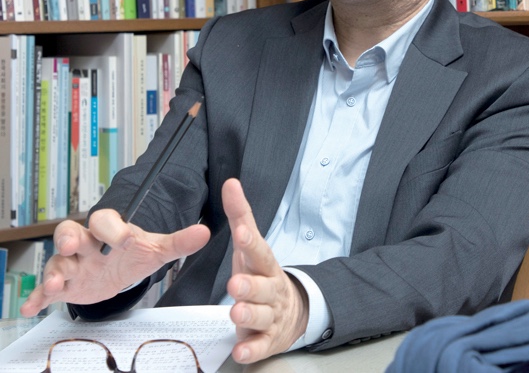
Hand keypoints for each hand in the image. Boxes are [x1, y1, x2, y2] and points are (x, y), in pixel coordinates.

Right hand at [20, 209, 210, 316]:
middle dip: (69, 237)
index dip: (113, 228)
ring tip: (58, 284)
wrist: (118, 270)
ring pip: (57, 263)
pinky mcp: (64, 285)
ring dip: (54, 272)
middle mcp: (87, 244)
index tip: (125, 238)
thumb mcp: (155, 250)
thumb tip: (204, 232)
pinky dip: (37, 297)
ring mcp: (73, 265)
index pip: (106, 220)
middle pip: (71, 232)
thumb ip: (178, 242)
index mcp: (110, 231)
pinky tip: (31, 307)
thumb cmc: (133, 255)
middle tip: (72, 244)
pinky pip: (45, 289)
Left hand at [223, 178, 308, 363]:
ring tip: (235, 313)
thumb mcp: (250, 244)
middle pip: (263, 287)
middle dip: (250, 286)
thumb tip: (230, 183)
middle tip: (235, 285)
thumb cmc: (262, 272)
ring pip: (262, 316)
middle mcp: (271, 289)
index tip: (241, 233)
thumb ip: (239, 215)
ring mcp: (271, 315)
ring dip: (249, 315)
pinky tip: (241, 351)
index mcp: (266, 264)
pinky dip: (252, 349)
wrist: (292, 311)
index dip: (251, 242)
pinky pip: (261, 346)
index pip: (260, 251)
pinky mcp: (268, 340)